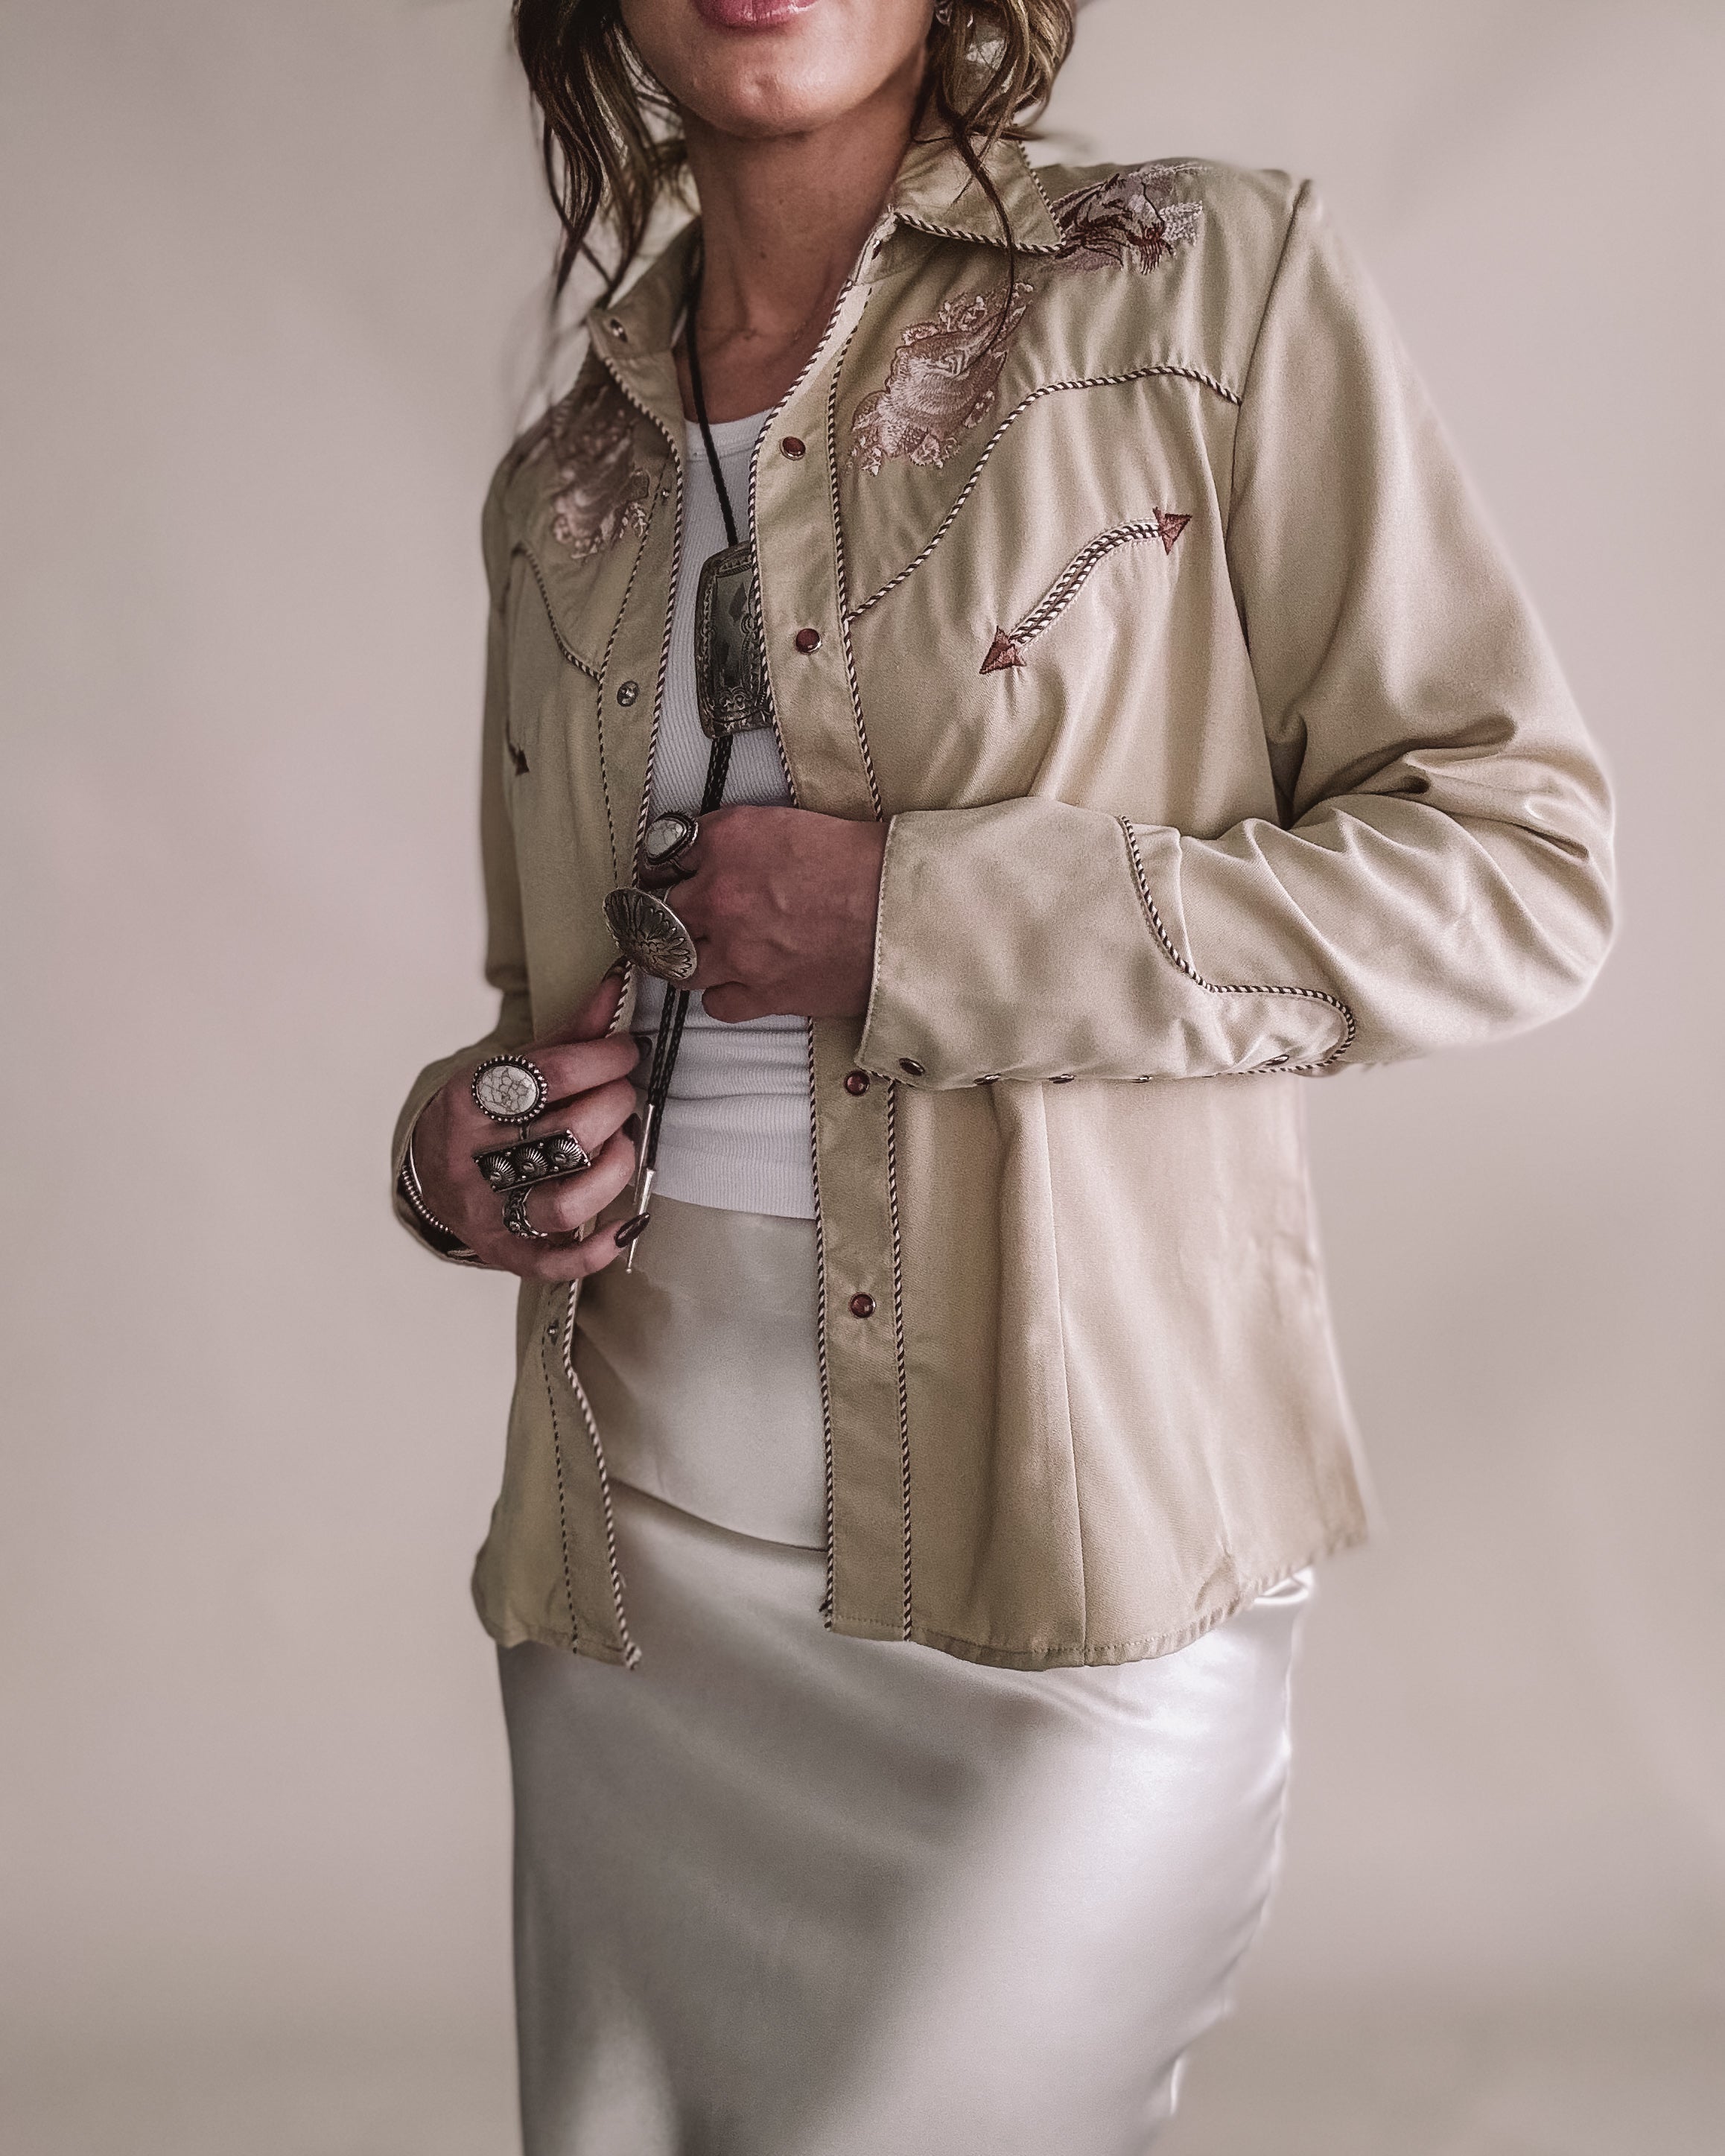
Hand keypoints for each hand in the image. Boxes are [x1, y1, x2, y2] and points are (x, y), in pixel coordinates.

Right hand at [412, 974, 642, 1280]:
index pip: (547, 1075)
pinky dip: (600, 1245)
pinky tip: (629, 1221)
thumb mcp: (515, 1067)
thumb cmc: (486, 1113)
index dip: (601, 1058)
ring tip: (624, 1143)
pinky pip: (557, 1261)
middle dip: (613, 1108)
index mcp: (468, 1101)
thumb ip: (571, 1034)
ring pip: (564, 1201)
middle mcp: (472, 1160)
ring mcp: (488, 1212)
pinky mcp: (507, 1252)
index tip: (627, 1051)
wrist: (430, 1174)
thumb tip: (619, 984)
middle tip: (623, 1095)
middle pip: (565, 1136)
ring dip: (614, 1169)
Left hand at [642, 804, 886, 1022]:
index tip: (665, 872)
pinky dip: (719, 993)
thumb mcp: (791, 824)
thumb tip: (716, 852)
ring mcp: (735, 950)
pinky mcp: (760, 993)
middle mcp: (720, 895)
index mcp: (727, 841)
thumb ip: (742, 838)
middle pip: (661, 909)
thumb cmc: (864, 865)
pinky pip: (715, 1002)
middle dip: (665, 911)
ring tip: (690, 952)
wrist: (904, 913)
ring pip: (677, 961)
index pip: (667, 852)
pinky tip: (732, 981)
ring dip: (681, 955)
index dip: (666, 864)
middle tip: (669, 915)